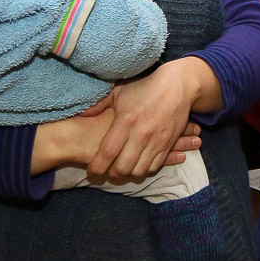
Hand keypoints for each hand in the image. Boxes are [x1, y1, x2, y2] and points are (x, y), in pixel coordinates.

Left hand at [31, 96, 200, 173]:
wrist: (178, 86)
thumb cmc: (145, 88)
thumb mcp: (119, 91)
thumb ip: (99, 104)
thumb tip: (81, 115)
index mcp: (126, 121)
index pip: (107, 152)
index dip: (97, 166)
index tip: (91, 171)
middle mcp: (141, 134)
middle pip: (123, 167)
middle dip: (111, 173)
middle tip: (106, 170)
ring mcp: (156, 141)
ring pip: (139, 170)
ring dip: (128, 173)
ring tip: (121, 168)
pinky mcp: (168, 144)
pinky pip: (155, 166)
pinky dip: (144, 169)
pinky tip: (138, 164)